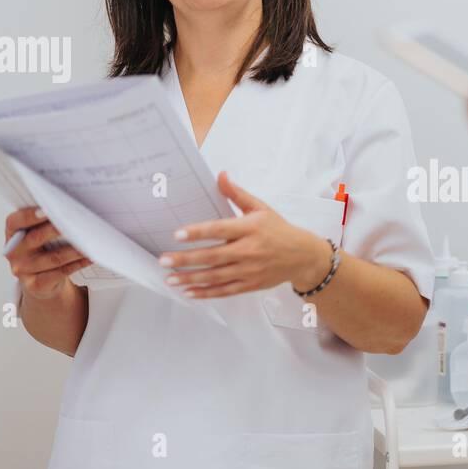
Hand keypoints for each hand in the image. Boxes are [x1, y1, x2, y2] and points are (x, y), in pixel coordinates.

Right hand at [4, 206, 92, 300]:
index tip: (47, 209)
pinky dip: (77, 264)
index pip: (15, 221)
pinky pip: (60, 273)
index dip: (30, 215)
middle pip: (36, 238)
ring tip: (90, 242)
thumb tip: (70, 207)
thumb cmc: (43, 248)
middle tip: (76, 221)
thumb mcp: (38, 233)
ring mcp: (23, 270)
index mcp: (12, 233)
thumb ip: (47, 220)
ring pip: (54, 258)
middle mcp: (14, 251)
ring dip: (75, 250)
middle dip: (57, 229)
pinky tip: (89, 257)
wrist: (40, 280)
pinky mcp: (35, 284)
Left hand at [158, 171, 330, 298]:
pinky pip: (225, 290)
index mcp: (250, 228)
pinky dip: (206, 293)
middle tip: (164, 259)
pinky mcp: (250, 284)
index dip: (198, 232)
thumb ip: (237, 194)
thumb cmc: (279, 230)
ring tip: (170, 278)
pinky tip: (189, 291)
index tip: (178, 234)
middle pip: (213, 256)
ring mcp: (249, 270)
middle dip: (186, 259)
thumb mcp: (261, 208)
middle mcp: (249, 250)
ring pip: (215, 276)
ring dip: (191, 278)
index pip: (219, 229)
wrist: (303, 256)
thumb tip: (220, 175)